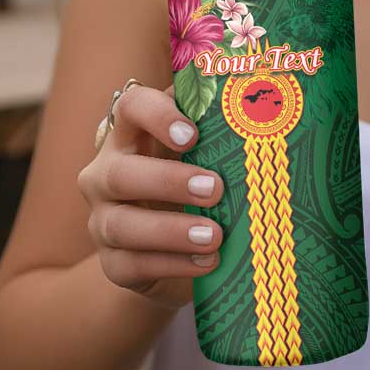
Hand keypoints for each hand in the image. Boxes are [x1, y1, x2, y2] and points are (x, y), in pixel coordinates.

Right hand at [77, 82, 223, 308]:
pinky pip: (132, 265)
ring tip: (215, 236)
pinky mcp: (112, 262)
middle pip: (121, 172)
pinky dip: (173, 264)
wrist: (176, 247)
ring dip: (171, 230)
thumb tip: (266, 104)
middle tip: (216, 189)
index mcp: (130, 134)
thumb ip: (220, 128)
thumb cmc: (195, 183)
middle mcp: (106, 173)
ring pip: (121, 224)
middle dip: (169, 181)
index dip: (157, 116)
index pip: (130, 106)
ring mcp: (103, 220)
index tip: (193, 135)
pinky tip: (207, 261)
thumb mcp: (204, 152)